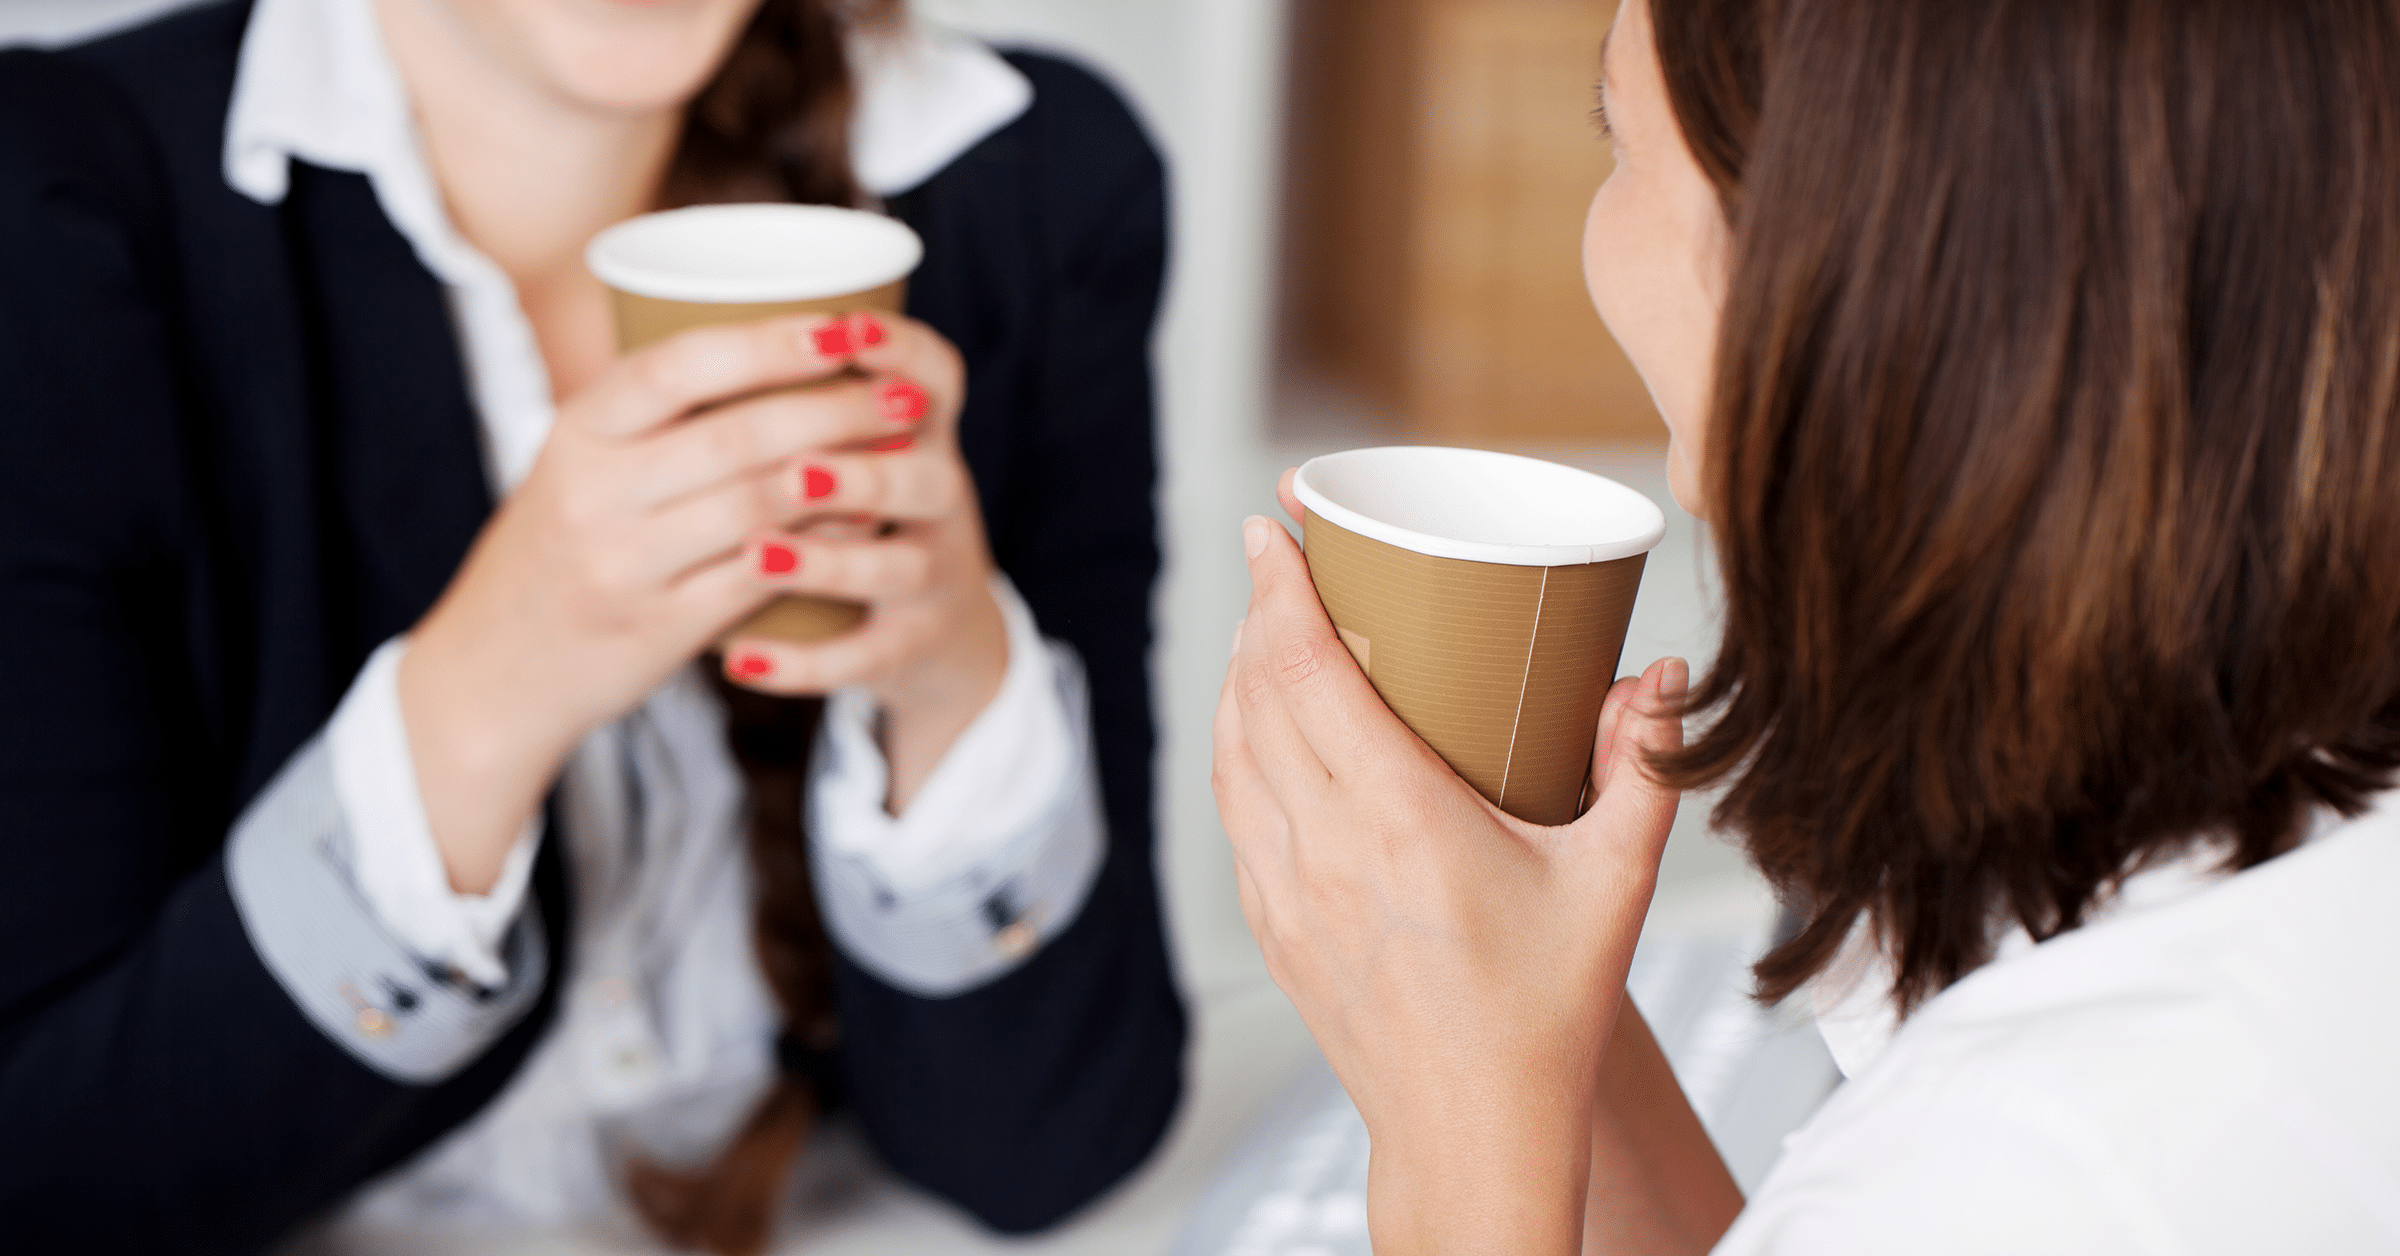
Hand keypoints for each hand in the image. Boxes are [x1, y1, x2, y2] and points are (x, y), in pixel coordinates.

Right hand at [401, 312, 899, 890]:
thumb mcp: (573, 466)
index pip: (677, 368)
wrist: (495, 670)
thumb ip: (647, 416)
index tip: (842, 326)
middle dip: (834, 408)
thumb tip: (757, 332)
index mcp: (576, 432)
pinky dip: (823, 543)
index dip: (768, 344)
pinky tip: (868, 520)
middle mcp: (593, 494)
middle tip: (902, 393)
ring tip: (900, 449)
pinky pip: (762, 576)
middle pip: (738, 436)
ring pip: (760, 505)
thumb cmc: (558, 547)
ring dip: (845, 472)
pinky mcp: (659, 628)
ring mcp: (625, 566)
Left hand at [710, 313, 1006, 813]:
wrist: (927, 628)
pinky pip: (861, 659)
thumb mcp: (857, 438)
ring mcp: (933, 578)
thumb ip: (790, 382)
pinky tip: (740, 660)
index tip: (842, 333)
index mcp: (923, 431)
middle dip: (855, 470)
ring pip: (899, 569)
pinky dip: (799, 662)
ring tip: (761, 554)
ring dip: (829, 562)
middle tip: (793, 468)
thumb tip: (670, 291)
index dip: (897, 352)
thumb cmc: (854, 509)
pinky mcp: (909, 647)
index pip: (936, 375)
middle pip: (921, 478)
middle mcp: (941, 499)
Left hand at [1212, 473, 1687, 1254]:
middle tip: (1284, 559)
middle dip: (1259, 612)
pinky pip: (1233, 810)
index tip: (1270, 527)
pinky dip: (1236, 748)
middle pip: (1255, 695)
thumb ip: (1643, 770)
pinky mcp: (1273, 925)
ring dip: (1240, 677)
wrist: (1472, 1137)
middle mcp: (1325, 849)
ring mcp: (1287, 890)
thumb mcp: (1614, 885)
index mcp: (1400, 822)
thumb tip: (1662, 676)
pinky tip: (1260, 726)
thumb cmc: (1545, 1018)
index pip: (1306, 673)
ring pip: (1230, 751)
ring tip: (1270, 628)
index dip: (1278, 587)